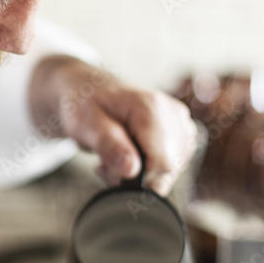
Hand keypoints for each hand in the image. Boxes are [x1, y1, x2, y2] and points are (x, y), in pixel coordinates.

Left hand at [29, 56, 196, 193]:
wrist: (88, 87)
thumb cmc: (83, 103)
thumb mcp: (85, 125)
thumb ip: (109, 146)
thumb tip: (131, 170)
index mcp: (150, 108)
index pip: (163, 163)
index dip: (137, 176)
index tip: (110, 167)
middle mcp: (171, 113)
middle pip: (169, 168)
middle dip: (137, 176)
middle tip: (107, 162)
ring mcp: (179, 121)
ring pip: (172, 169)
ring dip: (142, 173)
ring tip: (116, 156)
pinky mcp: (179, 130)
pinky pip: (172, 162)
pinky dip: (150, 166)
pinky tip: (130, 155)